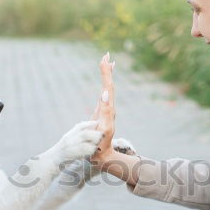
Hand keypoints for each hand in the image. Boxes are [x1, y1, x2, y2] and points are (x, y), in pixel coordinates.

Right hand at [89, 52, 114, 166]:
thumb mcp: (102, 128)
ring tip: (108, 62)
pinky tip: (105, 84)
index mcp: (108, 109)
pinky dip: (106, 85)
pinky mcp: (103, 114)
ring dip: (108, 75)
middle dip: (107, 69)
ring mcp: (106, 110)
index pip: (108, 87)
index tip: (104, 59)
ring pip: (108, 88)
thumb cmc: (100, 145)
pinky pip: (106, 95)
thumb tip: (105, 93)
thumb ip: (103, 111)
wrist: (103, 155)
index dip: (106, 73)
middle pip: (109, 85)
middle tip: (107, 54)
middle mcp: (109, 108)